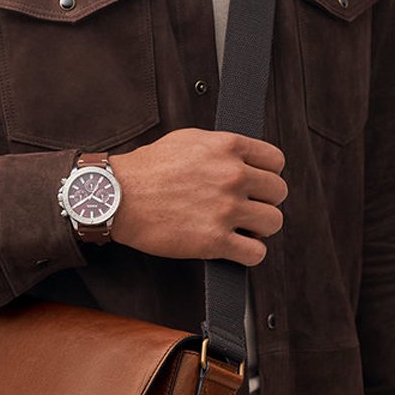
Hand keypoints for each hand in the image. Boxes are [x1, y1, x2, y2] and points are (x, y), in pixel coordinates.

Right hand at [108, 128, 287, 265]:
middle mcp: (232, 176)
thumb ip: (220, 148)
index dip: (267, 174)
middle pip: (278, 192)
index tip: (257, 184)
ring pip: (273, 222)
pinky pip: (256, 253)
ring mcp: (226, 209)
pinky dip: (249, 254)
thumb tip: (241, 158)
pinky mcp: (215, 240)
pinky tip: (235, 248)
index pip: (276, 161)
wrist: (116, 197)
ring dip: (259, 228)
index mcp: (227, 148)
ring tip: (241, 229)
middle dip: (264, 201)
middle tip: (246, 208)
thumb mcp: (187, 140)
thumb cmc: (144, 169)